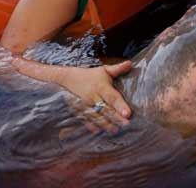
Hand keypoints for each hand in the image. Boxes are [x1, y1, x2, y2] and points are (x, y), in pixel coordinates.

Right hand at [12, 57, 132, 132]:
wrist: (66, 79)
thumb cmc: (89, 75)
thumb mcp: (103, 70)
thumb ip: (117, 69)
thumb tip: (130, 63)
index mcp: (101, 87)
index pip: (112, 97)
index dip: (120, 105)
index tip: (128, 113)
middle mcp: (93, 97)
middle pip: (106, 109)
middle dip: (116, 118)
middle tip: (126, 124)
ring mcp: (85, 105)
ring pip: (96, 116)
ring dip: (106, 124)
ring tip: (115, 130)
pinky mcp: (78, 110)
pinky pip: (85, 119)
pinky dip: (91, 126)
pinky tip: (98, 131)